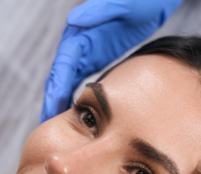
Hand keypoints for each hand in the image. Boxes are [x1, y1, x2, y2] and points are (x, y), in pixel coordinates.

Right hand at [41, 0, 183, 122]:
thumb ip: (98, 12)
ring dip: (63, 106)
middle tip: (51, 131)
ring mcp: (86, 52)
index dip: (55, 91)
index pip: (61, 67)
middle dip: (53, 104)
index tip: (51, 112)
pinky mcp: (97, 58)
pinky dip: (79, 100)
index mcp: (79, 36)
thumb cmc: (137, 1)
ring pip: (69, 84)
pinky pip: (83, 83)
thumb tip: (73, 20)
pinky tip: (84, 120)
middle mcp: (78, 45)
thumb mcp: (120, 5)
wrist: (149, 0)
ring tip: (64, 133)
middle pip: (60, 79)